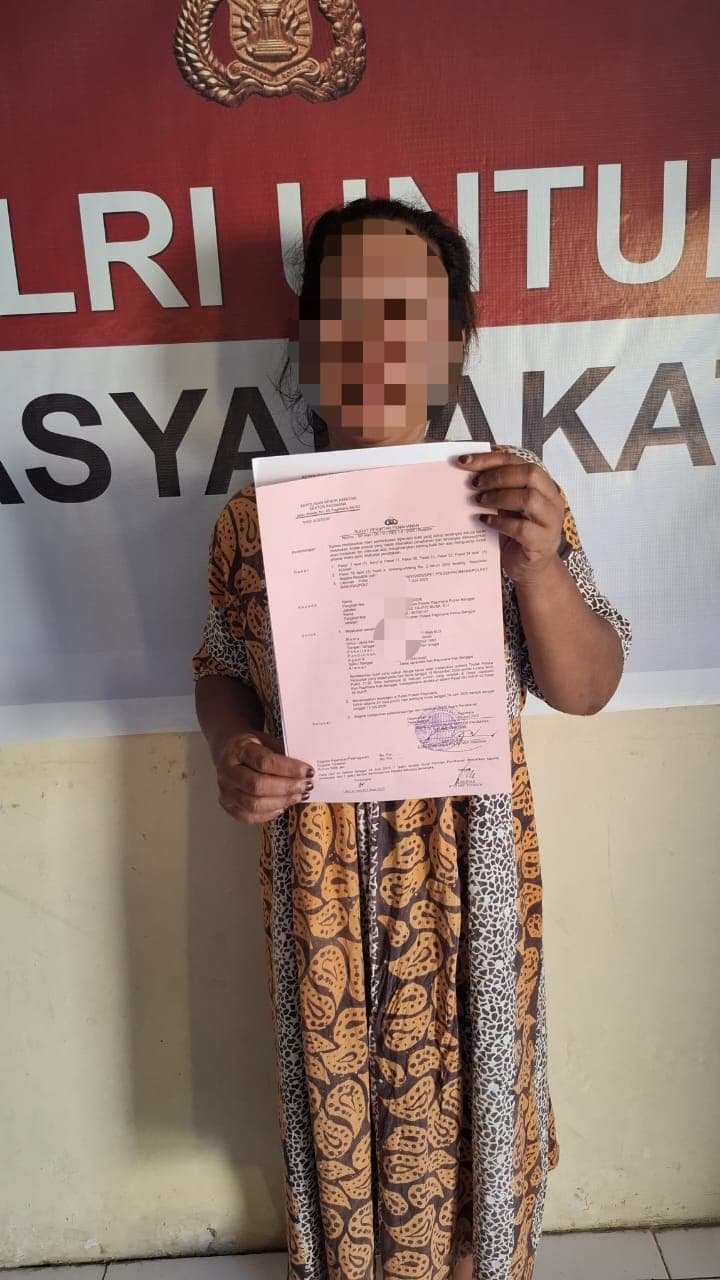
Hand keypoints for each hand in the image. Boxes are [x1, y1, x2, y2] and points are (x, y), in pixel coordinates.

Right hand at [216, 730, 313, 823]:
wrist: (230, 753)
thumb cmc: (253, 747)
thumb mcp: (267, 741)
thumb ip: (283, 754)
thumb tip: (305, 771)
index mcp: (237, 749)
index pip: (264, 761)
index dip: (288, 768)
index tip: (308, 771)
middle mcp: (227, 771)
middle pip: (257, 785)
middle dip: (287, 788)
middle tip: (306, 786)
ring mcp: (225, 791)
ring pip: (253, 804)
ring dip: (281, 802)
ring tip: (299, 796)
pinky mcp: (227, 806)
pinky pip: (249, 816)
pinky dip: (269, 814)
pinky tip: (283, 806)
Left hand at [457, 448, 564, 586]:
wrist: (529, 569)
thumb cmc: (516, 535)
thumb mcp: (507, 507)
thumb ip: (497, 490)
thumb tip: (467, 473)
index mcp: (542, 485)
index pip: (518, 462)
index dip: (490, 459)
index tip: (465, 462)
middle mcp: (551, 500)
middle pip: (529, 474)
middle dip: (498, 476)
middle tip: (475, 484)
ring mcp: (550, 522)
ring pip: (529, 498)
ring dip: (499, 497)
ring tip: (480, 501)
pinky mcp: (541, 543)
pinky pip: (522, 528)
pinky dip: (500, 522)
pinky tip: (485, 522)